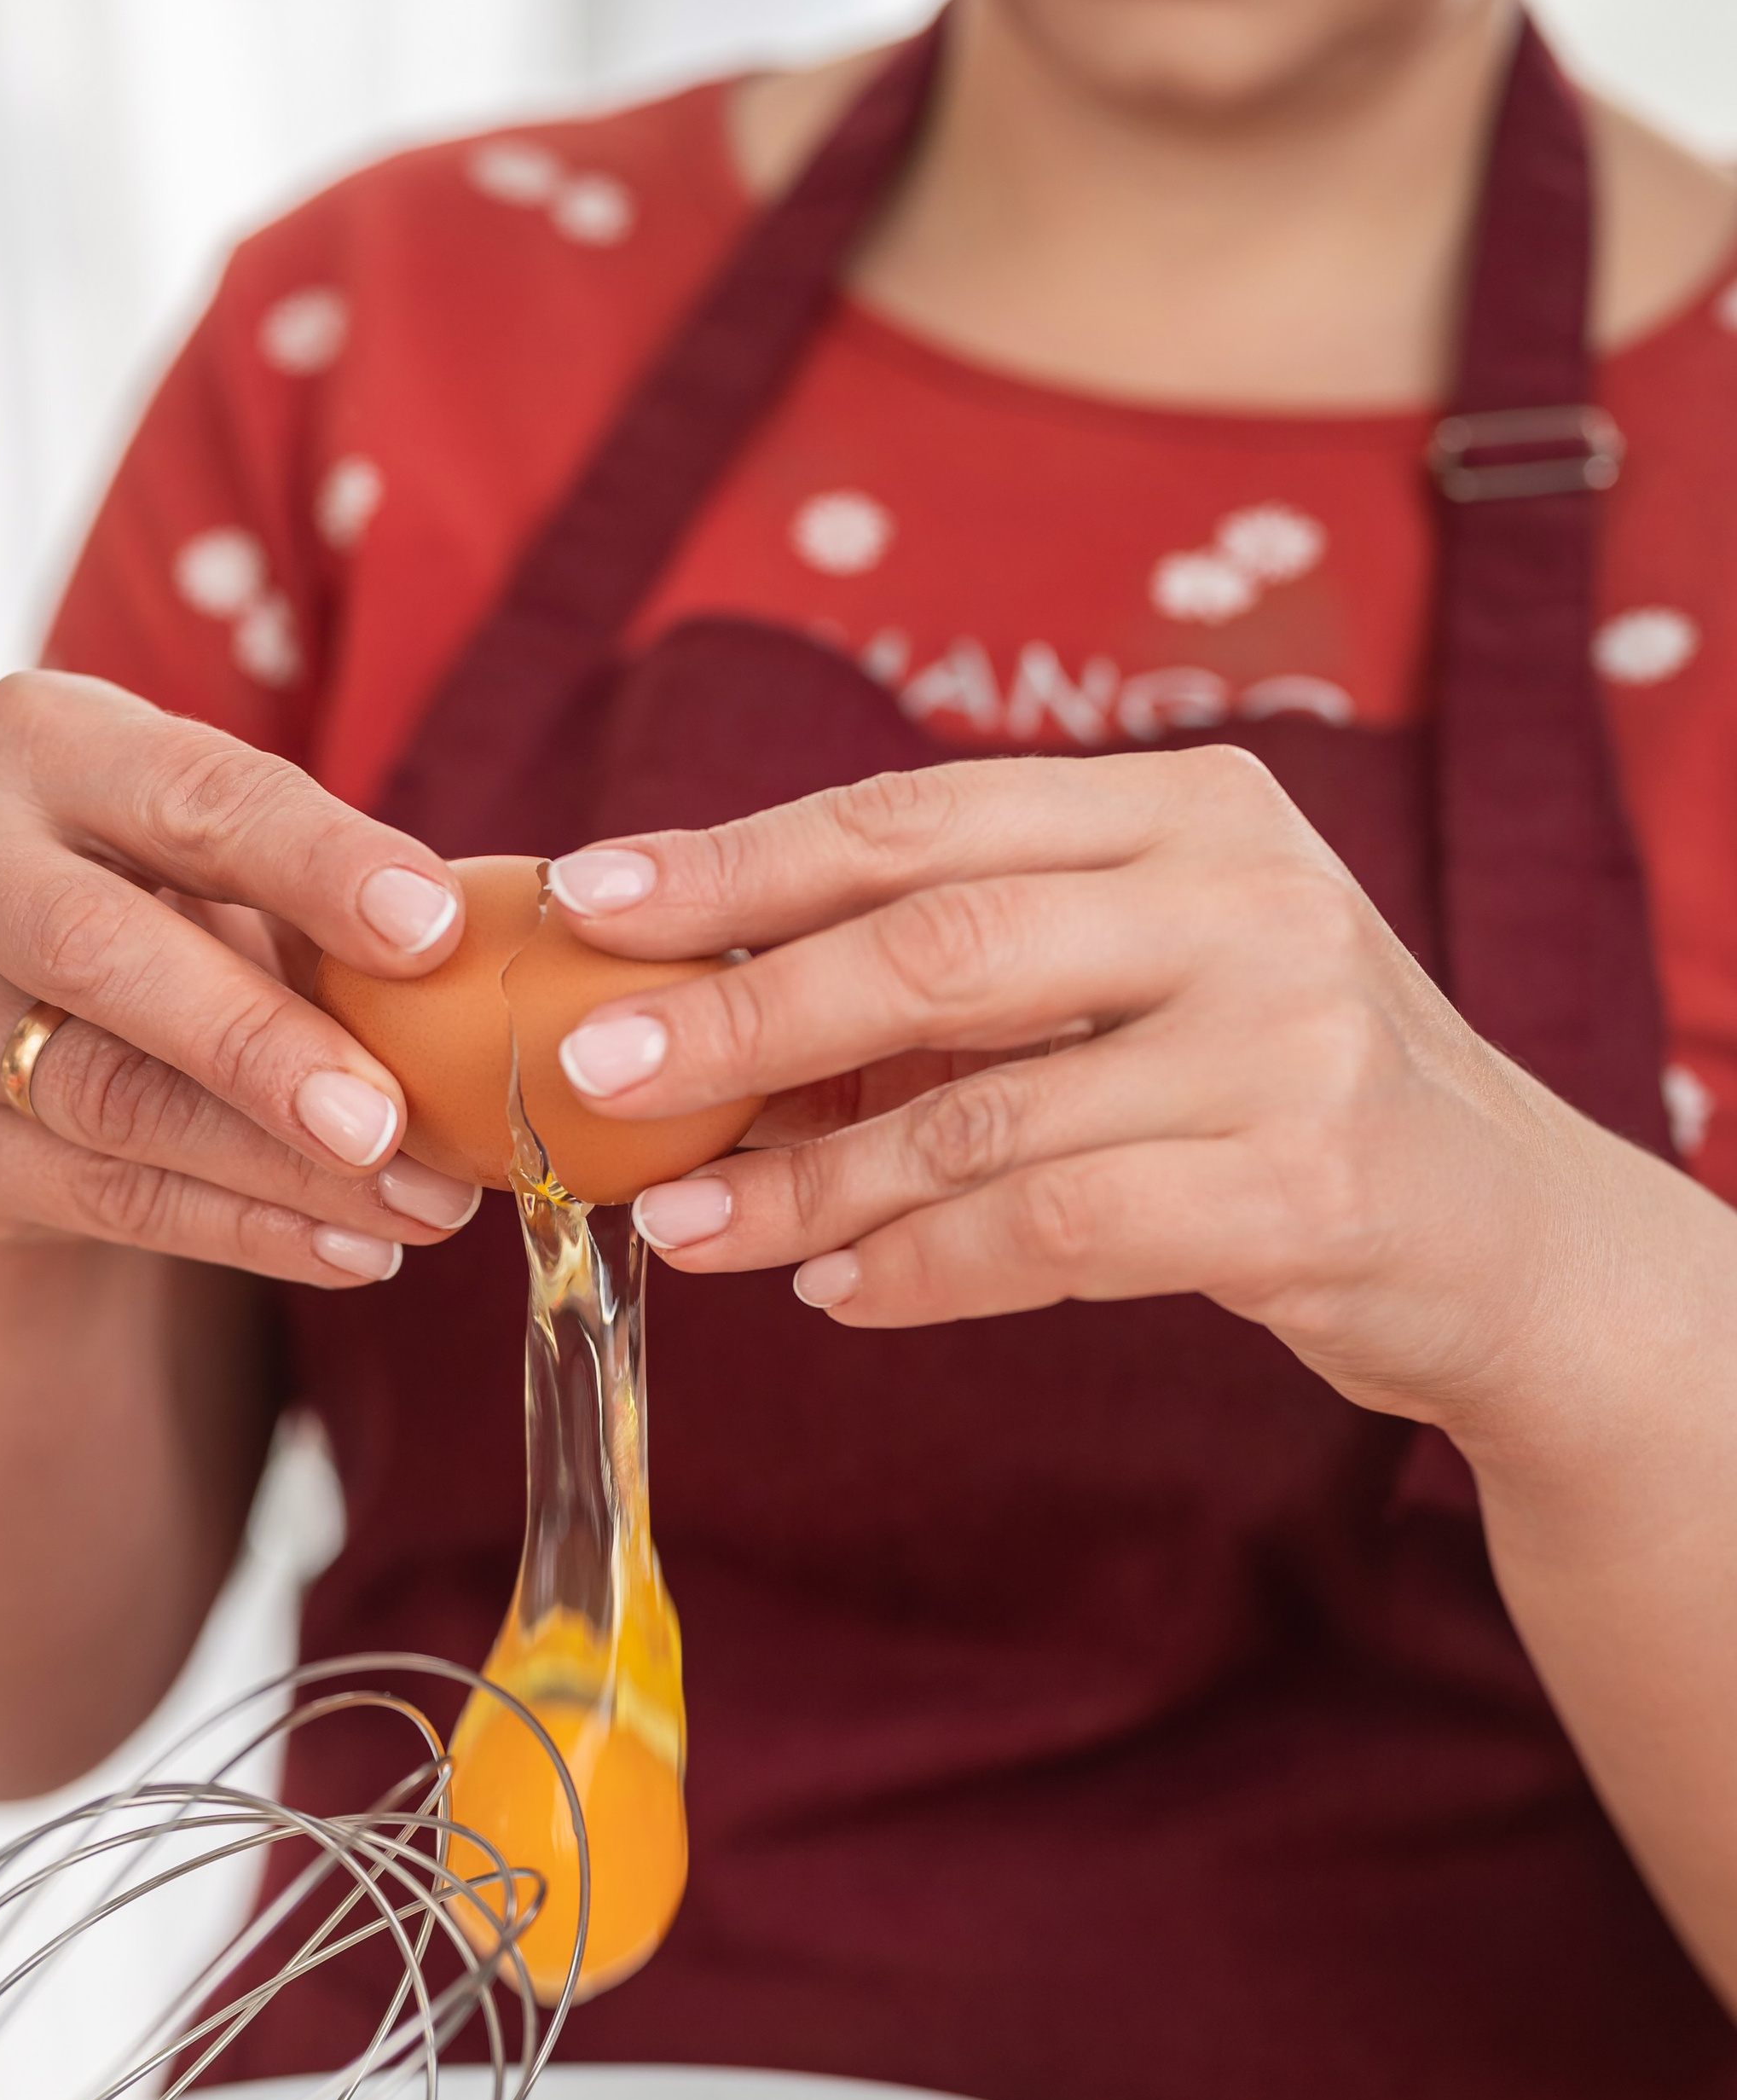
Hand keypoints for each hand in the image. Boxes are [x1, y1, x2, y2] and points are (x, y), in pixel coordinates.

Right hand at [0, 672, 480, 1285]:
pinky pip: (90, 1193)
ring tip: (418, 1208)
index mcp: (44, 740)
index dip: (316, 862)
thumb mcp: (226, 859)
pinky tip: (347, 1248)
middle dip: (260, 1045)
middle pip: (98, 952)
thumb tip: (497, 971)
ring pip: (100, 1098)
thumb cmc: (161, 897)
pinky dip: (235, 1229)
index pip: (190, 795)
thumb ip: (326, 896)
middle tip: (392, 1125)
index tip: (435, 931)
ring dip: (274, 1168)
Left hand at [545, 748, 1643, 1454]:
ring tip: (691, 1225)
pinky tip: (838, 1290)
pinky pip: (1053, 1229)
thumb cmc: (1274, 1095)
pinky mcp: (1305, 1187)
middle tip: (601, 1070)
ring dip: (809, 1182)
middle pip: (937, 945)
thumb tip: (708, 1008)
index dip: (742, 861)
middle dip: (744, 1013)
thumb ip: (978, 973)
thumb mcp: (1150, 983)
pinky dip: (921, 1268)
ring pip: (978, 1114)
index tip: (594, 897)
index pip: (921, 819)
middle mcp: (1248, 898)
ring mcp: (1290, 1039)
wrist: (1505, 1237)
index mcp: (1189, 808)